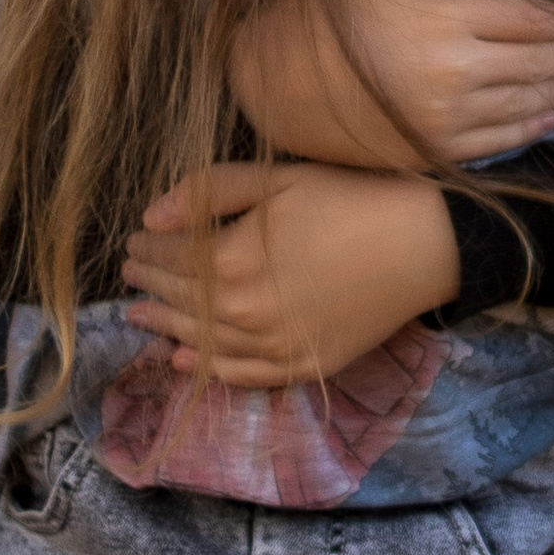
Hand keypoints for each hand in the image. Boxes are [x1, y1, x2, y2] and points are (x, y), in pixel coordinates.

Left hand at [122, 162, 462, 384]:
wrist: (423, 244)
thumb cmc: (350, 199)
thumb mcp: (276, 178)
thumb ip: (209, 192)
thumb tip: (151, 217)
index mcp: (230, 261)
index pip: (169, 259)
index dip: (145, 250)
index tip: (133, 241)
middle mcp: (243, 312)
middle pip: (179, 302)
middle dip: (148, 286)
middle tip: (130, 275)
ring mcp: (273, 346)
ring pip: (200, 343)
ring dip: (163, 328)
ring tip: (139, 317)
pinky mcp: (301, 366)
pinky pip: (241, 375)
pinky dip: (206, 370)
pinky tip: (182, 360)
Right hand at [231, 0, 553, 169]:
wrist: (263, 91)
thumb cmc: (304, 17)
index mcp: (442, 23)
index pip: (530, 19)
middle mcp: (454, 77)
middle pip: (540, 62)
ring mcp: (446, 121)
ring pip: (528, 104)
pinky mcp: (433, 153)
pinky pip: (500, 141)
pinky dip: (531, 127)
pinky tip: (547, 115)